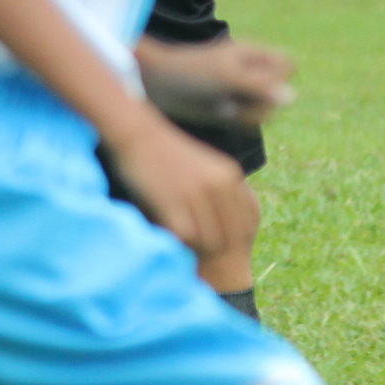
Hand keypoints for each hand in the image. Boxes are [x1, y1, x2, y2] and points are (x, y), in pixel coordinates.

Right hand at [108, 116, 258, 260]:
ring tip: (183, 244)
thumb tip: (233, 223)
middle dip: (214, 248)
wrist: (139, 135)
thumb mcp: (207, 166)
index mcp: (230, 176)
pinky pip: (186, 236)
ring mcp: (196, 192)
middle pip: (228, 237)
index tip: (213, 244)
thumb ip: (223, 189)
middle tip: (196, 248)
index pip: (245, 225)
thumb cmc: (169, 155)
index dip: (232, 242)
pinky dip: (179, 242)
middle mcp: (218, 184)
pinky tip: (170, 236)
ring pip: (208, 241)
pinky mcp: (173, 200)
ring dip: (196, 248)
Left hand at [138, 36, 294, 128]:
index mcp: (254, 53)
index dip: (278, 80)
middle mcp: (252, 70)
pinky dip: (236, 122)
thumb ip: (260, 86)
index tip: (254, 85)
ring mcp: (243, 89)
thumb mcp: (227, 78)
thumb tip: (292, 97)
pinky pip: (250, 121)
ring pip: (266, 110)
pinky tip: (218, 114)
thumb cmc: (190, 73)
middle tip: (231, 98)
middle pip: (280, 94)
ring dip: (246, 114)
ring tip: (222, 105)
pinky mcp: (232, 107)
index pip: (288, 66)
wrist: (157, 84)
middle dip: (259, 102)